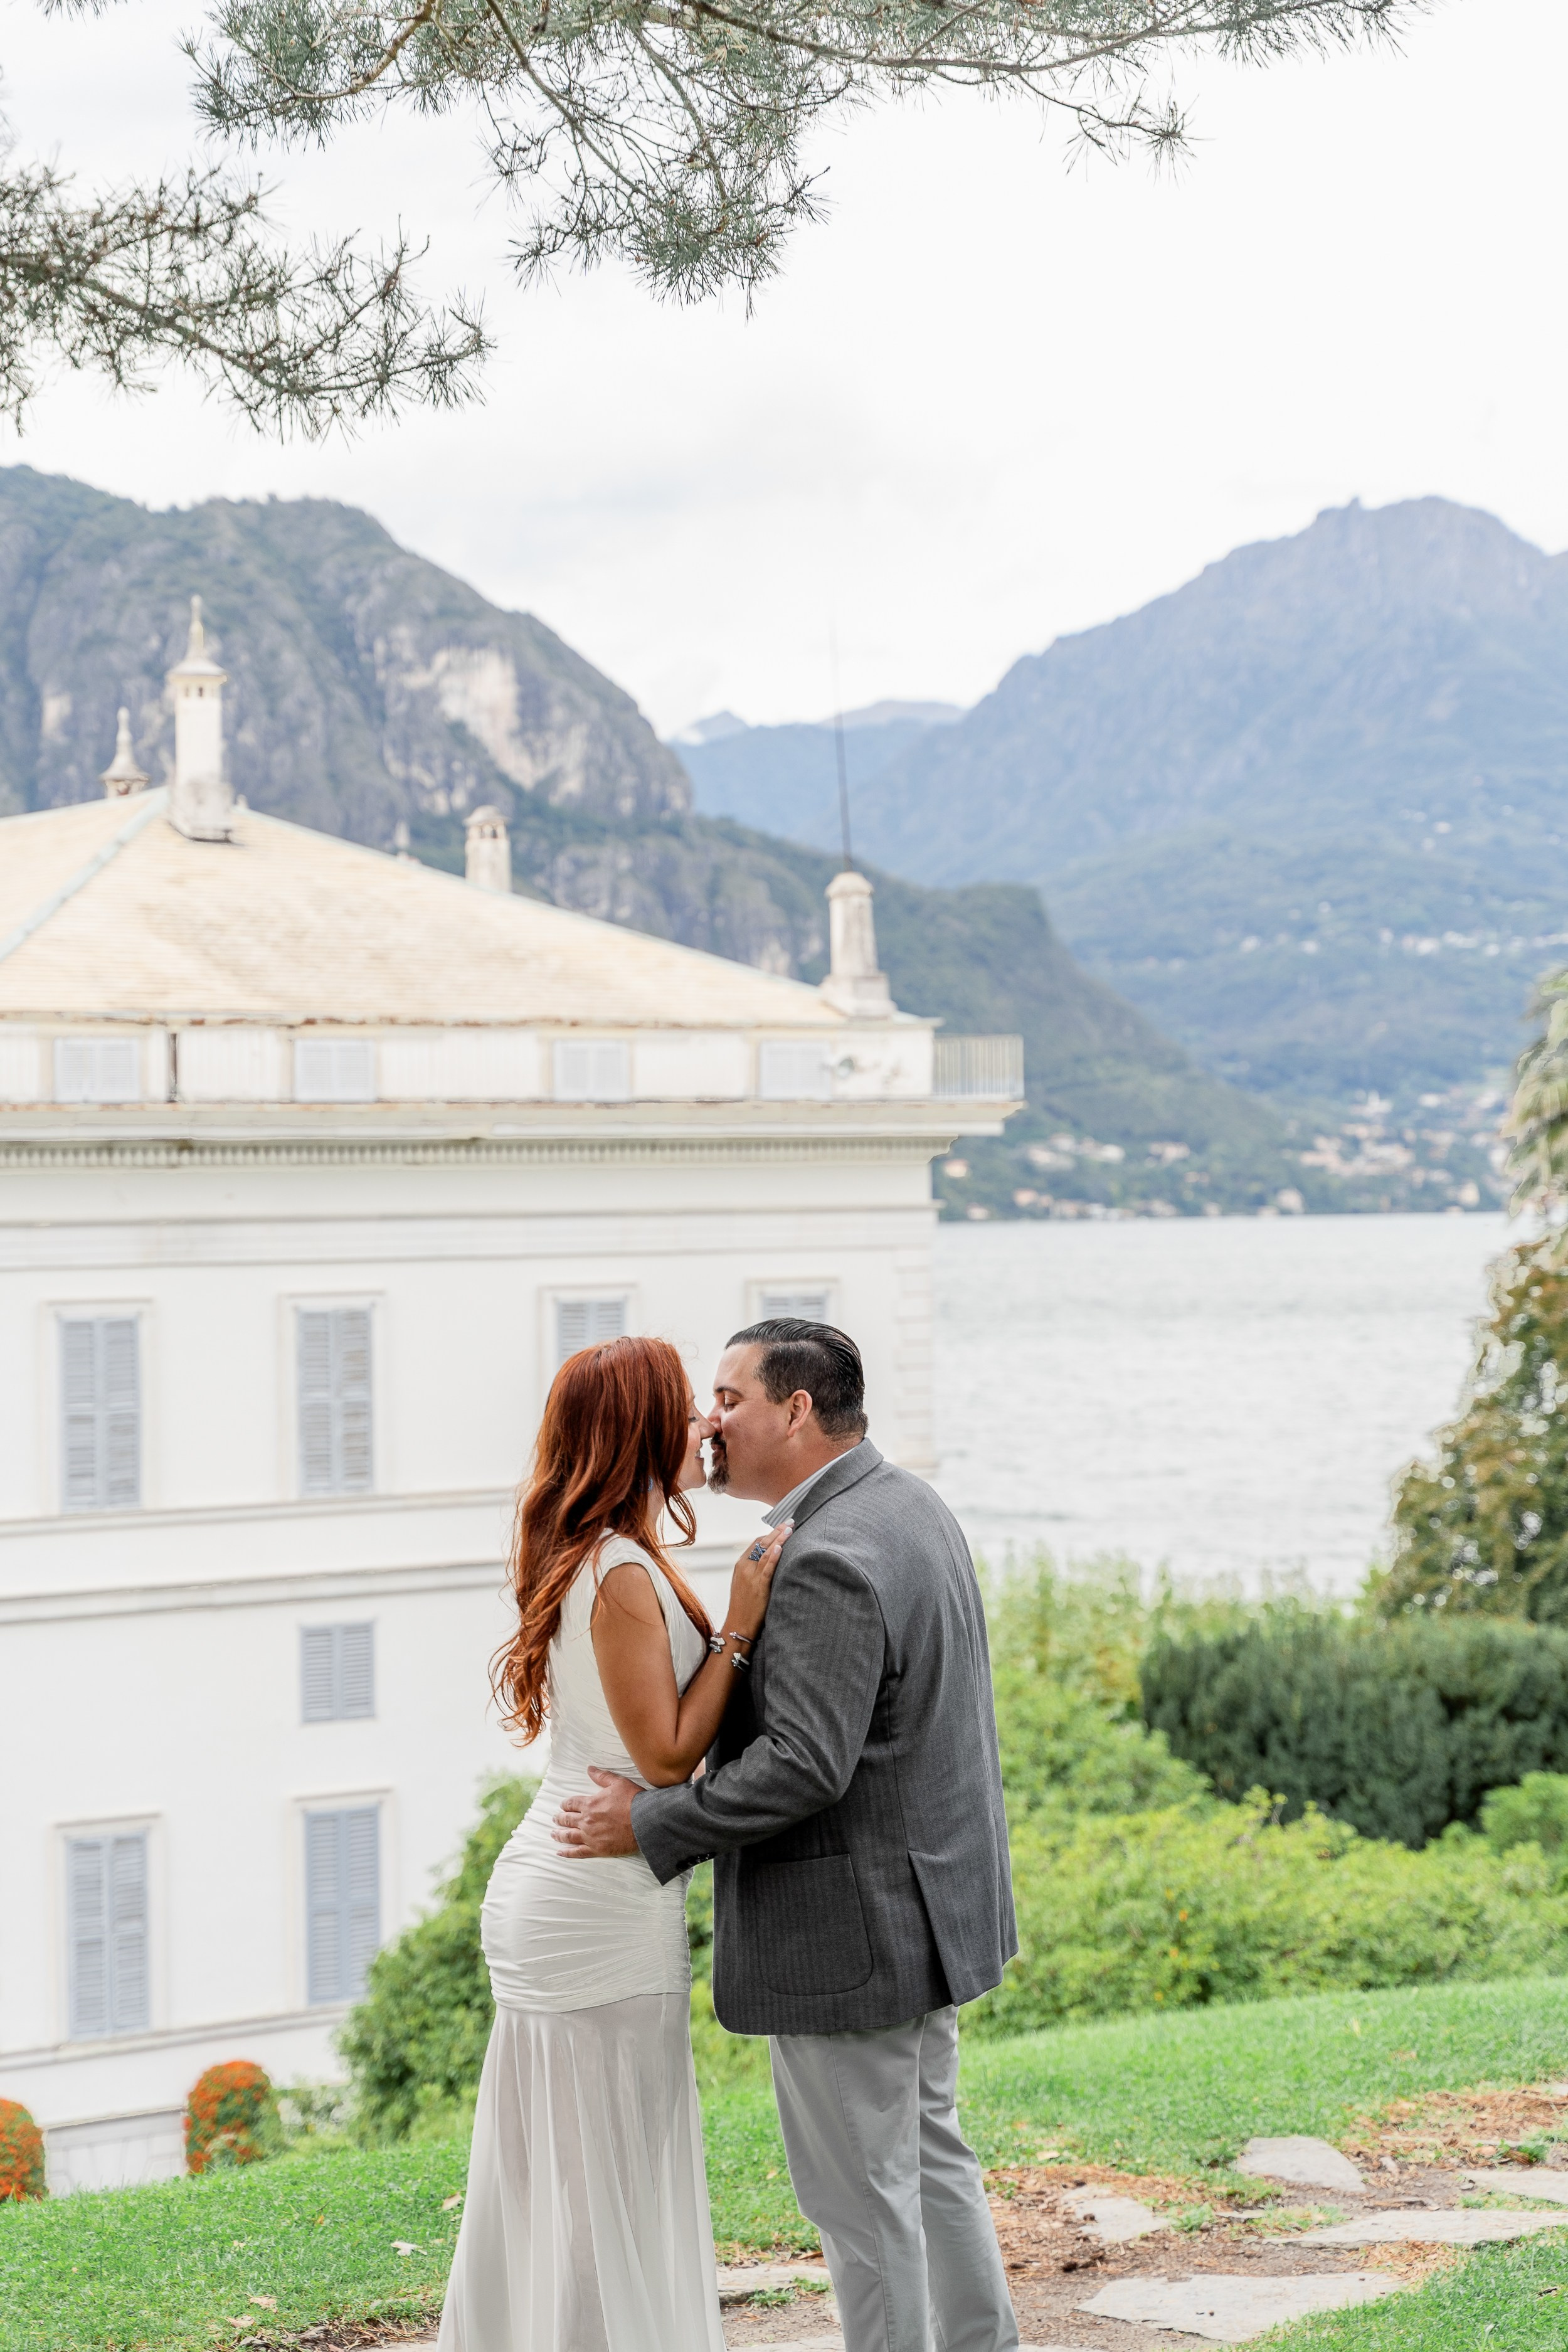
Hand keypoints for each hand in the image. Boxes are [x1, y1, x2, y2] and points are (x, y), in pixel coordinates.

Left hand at [553, 1765, 640, 1857]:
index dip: (566, 1804)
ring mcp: (590, 1836)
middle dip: (559, 1818)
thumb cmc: (633, 1801)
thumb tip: (590, 1769)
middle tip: (555, 1819)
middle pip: (567, 1820)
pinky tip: (560, 1852)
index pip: (571, 1803)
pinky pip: (577, 1852)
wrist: (644, 1821)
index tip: (563, 1806)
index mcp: (590, 1804)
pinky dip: (567, 1853)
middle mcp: (587, 1820)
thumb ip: (602, 1776)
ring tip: (553, 1834)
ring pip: (569, 1836)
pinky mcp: (597, 1849)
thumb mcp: (618, 1783)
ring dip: (559, 1834)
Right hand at [725, 1519, 790, 1640]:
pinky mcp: (759, 1587)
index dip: (770, 1533)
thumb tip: (769, 1557)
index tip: (781, 1527)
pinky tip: (780, 1547)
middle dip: (777, 1531)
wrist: (738, 1624)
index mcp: (740, 1565)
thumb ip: (754, 1569)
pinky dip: (774, 1557)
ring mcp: (751, 1577)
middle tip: (789, 1522)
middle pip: (762, 1543)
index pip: (756, 1542)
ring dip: (779, 1539)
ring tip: (790, 1529)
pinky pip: (767, 1569)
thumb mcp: (743, 1582)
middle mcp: (744, 1567)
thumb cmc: (743, 1605)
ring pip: (766, 1552)